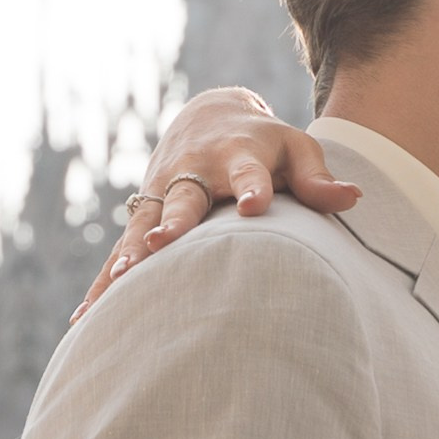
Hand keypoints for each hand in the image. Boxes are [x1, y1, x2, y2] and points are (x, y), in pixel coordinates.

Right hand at [73, 90, 360, 317]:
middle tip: (164, 242)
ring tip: (122, 282)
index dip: (254, 188)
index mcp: (238, 158)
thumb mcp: (295, 150)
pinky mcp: (142, 219)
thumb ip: (318, 179)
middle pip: (183, 200)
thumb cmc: (264, 146)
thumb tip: (353, 199)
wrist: (207, 118)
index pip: (249, 173)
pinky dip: (104, 284)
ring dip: (131, 255)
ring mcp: (162, 197)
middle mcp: (194, 175)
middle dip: (174, 222)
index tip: (256, 206)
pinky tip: (84, 320)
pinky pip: (120, 254)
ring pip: (143, 228)